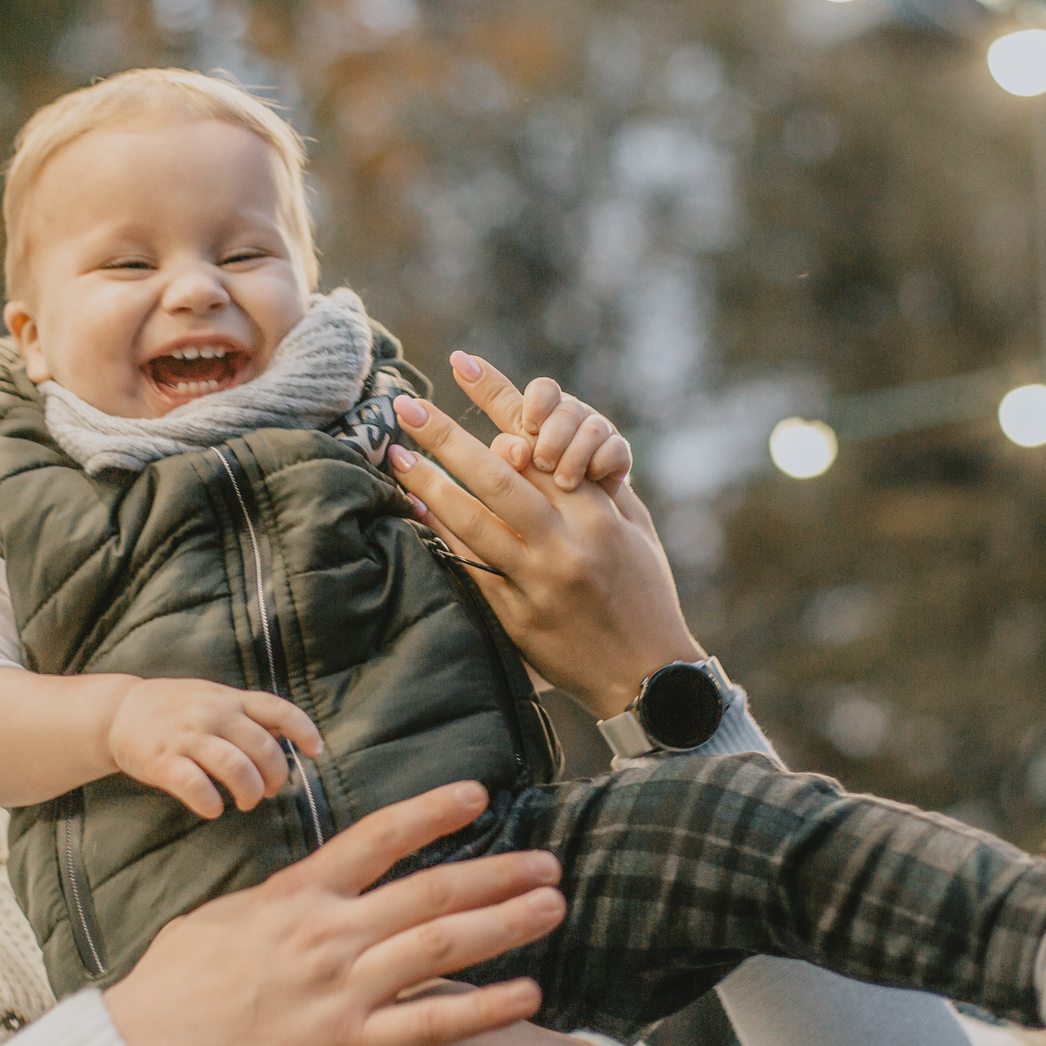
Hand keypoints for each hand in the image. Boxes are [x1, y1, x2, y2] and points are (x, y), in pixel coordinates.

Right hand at [103, 781, 566, 1045]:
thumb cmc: (169, 994)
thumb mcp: (218, 923)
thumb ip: (272, 905)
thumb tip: (297, 891)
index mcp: (296, 896)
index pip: (377, 837)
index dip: (433, 812)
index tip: (479, 795)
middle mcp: (328, 933)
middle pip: (431, 890)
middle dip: (497, 873)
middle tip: (549, 863)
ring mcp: (342, 990)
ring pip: (444, 945)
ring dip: (507, 923)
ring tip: (554, 906)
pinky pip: (433, 1022)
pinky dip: (486, 1007)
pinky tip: (530, 996)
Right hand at [108, 678, 321, 819]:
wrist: (120, 711)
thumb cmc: (177, 709)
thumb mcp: (215, 698)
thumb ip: (248, 714)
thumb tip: (291, 732)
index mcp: (230, 700)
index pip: (278, 709)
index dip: (303, 730)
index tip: (315, 752)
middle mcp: (213, 714)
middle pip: (263, 748)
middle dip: (275, 777)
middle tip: (269, 792)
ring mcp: (188, 737)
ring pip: (235, 767)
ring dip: (249, 791)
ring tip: (246, 802)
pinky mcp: (163, 760)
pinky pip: (195, 786)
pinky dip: (211, 802)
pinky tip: (213, 808)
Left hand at [385, 365, 702, 717]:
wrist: (648, 678)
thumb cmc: (646, 594)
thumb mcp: (636, 531)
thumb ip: (594, 488)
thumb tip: (536, 448)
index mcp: (599, 515)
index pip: (542, 444)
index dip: (499, 401)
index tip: (462, 367)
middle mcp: (568, 544)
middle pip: (498, 477)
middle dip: (448, 438)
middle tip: (407, 408)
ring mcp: (540, 583)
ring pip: (474, 523)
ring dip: (430, 485)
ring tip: (397, 456)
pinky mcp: (519, 618)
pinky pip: (471, 569)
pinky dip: (442, 536)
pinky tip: (416, 511)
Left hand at [461, 353, 632, 489]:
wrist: (579, 517)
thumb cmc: (538, 489)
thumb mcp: (517, 470)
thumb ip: (505, 453)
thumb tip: (516, 452)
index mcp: (542, 413)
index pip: (541, 390)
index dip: (533, 402)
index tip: (524, 422)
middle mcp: (571, 414)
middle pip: (566, 409)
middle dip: (553, 438)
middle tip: (541, 464)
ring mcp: (598, 431)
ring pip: (592, 428)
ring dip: (574, 456)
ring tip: (562, 483)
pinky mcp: (619, 452)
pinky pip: (615, 448)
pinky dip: (600, 463)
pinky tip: (590, 479)